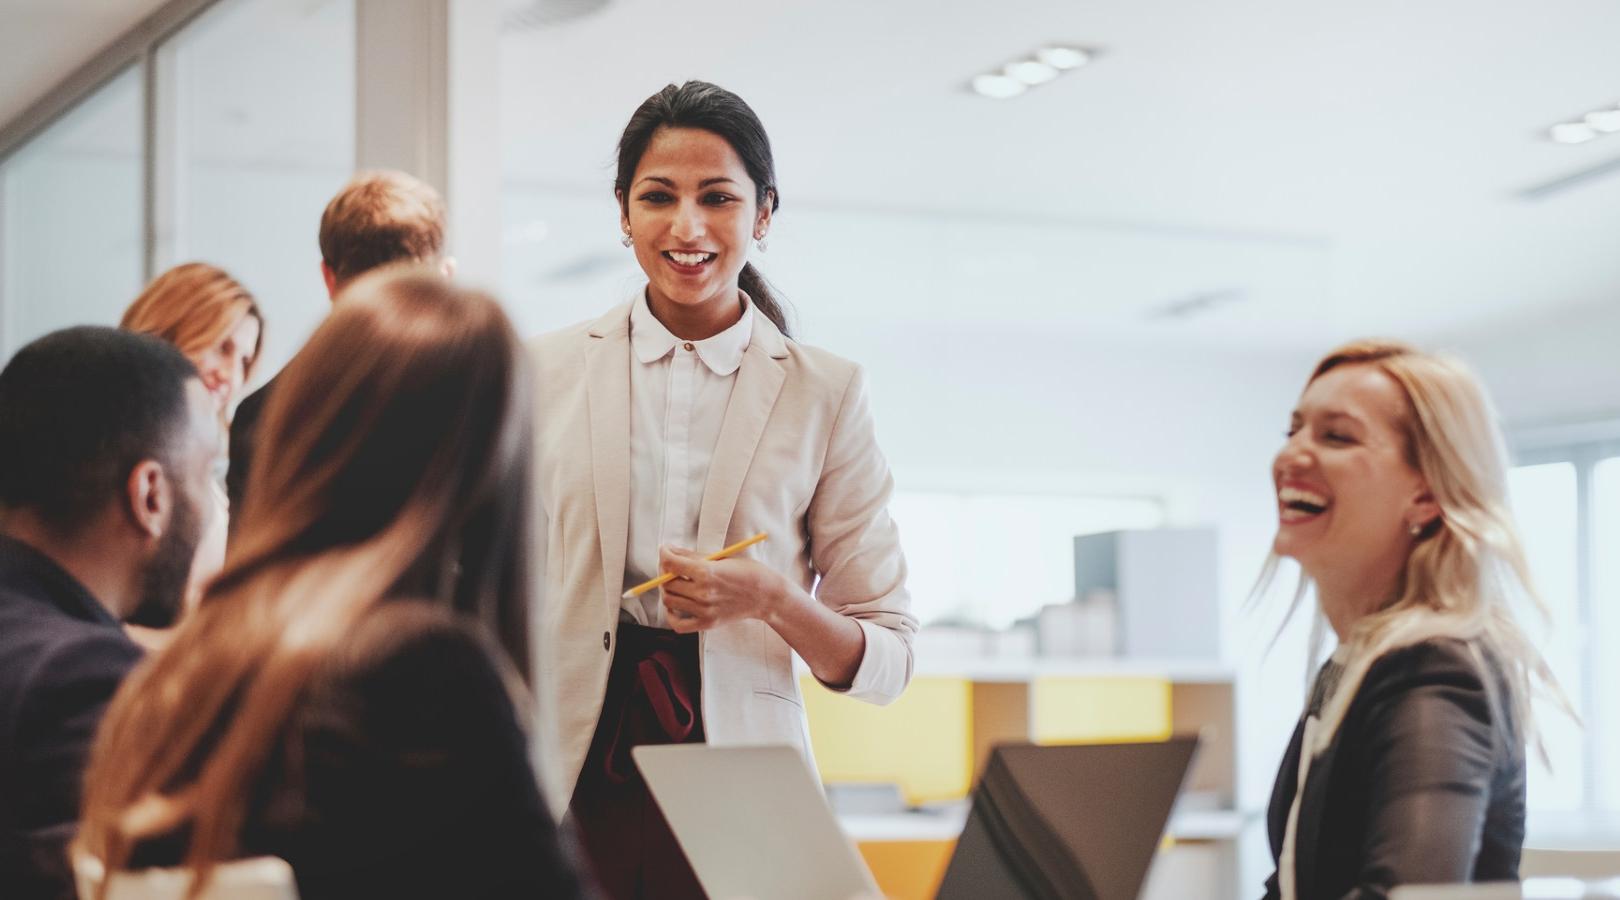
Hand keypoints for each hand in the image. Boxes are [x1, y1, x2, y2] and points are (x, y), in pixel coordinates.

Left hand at [658, 544, 783, 633]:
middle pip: (667, 583)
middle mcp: (703, 593)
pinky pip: (678, 625)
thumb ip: (693, 556)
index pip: (671, 563)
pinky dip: (671, 615)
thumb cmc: (748, 573)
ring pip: (669, 601)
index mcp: (707, 572)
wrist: (767, 596)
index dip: (664, 554)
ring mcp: (704, 610)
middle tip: (671, 566)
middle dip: (665, 571)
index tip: (665, 550)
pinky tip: (676, 605)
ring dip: (667, 590)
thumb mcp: (721, 558)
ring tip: (675, 583)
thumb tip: (670, 551)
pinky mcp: (707, 623)